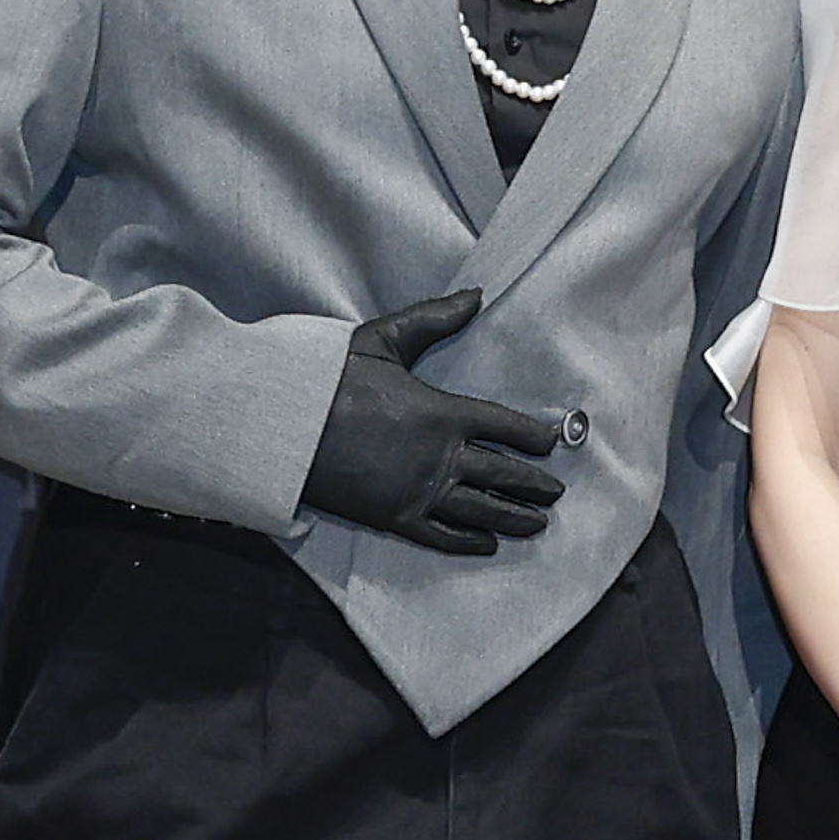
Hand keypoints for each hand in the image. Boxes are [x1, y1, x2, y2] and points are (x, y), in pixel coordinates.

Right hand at [299, 293, 566, 557]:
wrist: (283, 426)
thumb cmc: (329, 379)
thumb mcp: (383, 339)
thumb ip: (433, 320)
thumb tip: (477, 295)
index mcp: (442, 412)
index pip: (504, 426)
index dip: (532, 437)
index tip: (551, 445)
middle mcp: (440, 457)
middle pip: (502, 474)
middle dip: (533, 485)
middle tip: (555, 492)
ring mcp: (418, 491)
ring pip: (480, 509)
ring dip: (514, 517)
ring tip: (537, 524)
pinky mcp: (394, 518)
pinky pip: (442, 535)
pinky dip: (468, 542)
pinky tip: (487, 544)